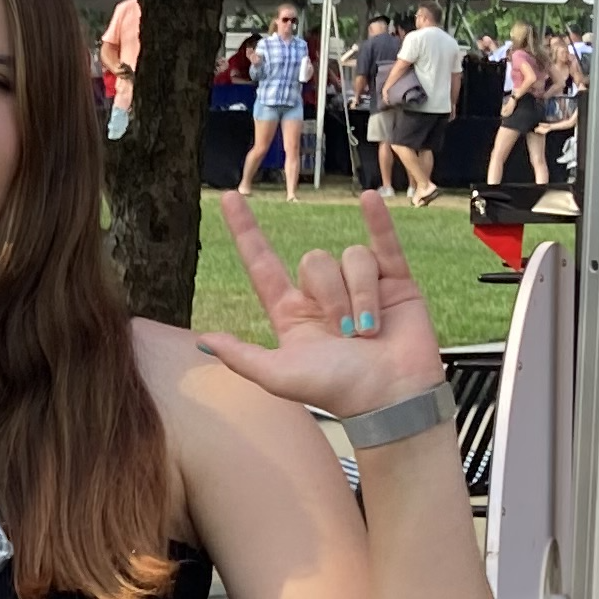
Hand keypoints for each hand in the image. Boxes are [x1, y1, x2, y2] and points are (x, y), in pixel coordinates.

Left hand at [202, 192, 445, 418]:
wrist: (391, 398)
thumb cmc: (337, 391)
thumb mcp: (279, 376)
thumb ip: (242, 356)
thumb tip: (203, 341)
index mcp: (292, 312)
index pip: (263, 264)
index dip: (246, 232)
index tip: (230, 199)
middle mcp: (323, 295)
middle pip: (315, 260)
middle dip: (331, 296)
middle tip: (345, 334)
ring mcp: (359, 285)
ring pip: (350, 257)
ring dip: (360, 295)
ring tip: (370, 330)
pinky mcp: (395, 282)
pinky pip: (383, 243)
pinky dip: (378, 222)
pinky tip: (370, 199)